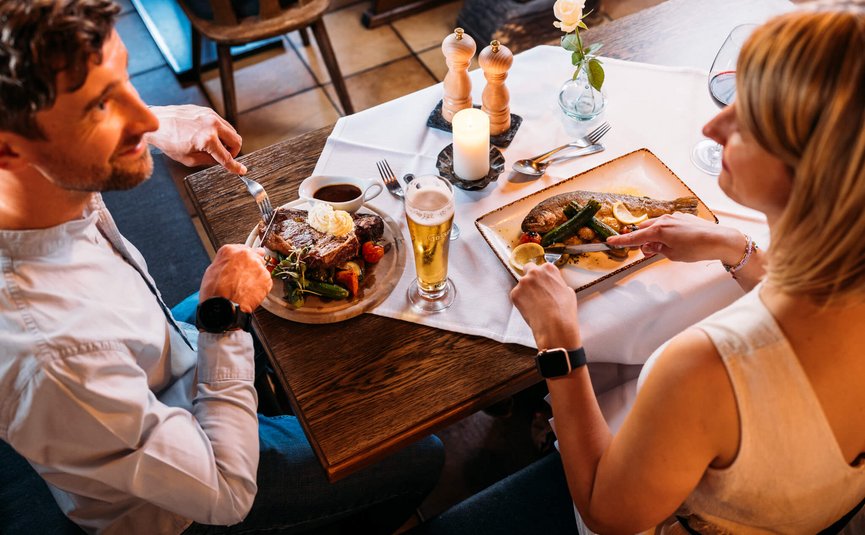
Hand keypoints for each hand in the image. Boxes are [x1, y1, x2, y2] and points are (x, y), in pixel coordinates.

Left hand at [146, 105, 246, 174]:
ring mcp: (210, 115)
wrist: (157, 123)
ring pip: (231, 131)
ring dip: (227, 141)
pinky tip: (208, 137)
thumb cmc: (168, 141)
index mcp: (207, 139)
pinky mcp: (207, 110)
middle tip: (224, 156)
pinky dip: (220, 132)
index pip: (227, 157)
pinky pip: (221, 123)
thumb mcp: (189, 159)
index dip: (234, 167)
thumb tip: (221, 160)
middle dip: (233, 151)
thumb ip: (209, 160)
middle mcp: (212, 124)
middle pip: (236, 140)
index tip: (241, 170)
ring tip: (213, 147)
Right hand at [199, 245, 272, 312]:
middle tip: (244, 278)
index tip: (242, 265)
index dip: (242, 260)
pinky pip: (265, 281)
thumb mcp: (212, 271)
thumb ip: (226, 262)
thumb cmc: (215, 293)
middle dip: (251, 266)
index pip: (242, 249)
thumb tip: (231, 263)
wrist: (224, 308)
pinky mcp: (266, 278)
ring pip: (260, 268)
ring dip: (256, 276)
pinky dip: (261, 287)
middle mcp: (245, 255)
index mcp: (230, 251)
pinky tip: (251, 293)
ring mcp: (258, 266)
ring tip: (245, 288)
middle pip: (254, 256)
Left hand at [510, 262, 580, 349]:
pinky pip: (516, 295)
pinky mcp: (515, 293)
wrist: (555, 325)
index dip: (543, 277)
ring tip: (535, 304)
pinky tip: (530, 309)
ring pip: (522, 284)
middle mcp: (534, 272)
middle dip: (530, 277)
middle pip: (528, 269)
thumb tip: (554, 285)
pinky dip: (521, 301)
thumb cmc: (564, 310)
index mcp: (548, 269)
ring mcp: (523, 282)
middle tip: (535, 290)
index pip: (542, 267)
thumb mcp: (568, 291)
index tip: (544, 283)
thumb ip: (558, 284)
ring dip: (526, 291)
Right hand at [605, 213, 747, 264]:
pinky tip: (676, 241)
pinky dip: (665, 232)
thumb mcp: (672, 255)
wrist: (719, 240)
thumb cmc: (697, 249)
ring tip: (665, 248)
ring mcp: (674, 217)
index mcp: (658, 231)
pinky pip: (667, 224)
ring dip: (655, 236)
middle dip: (642, 240)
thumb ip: (657, 250)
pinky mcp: (683, 217)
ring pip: (655, 226)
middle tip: (650, 252)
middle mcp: (664, 220)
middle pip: (644, 230)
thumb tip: (650, 247)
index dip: (621, 241)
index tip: (609, 242)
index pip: (634, 238)